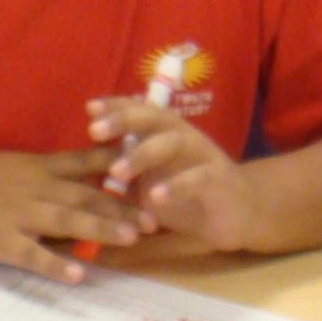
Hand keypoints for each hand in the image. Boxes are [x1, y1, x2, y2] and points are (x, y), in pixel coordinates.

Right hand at [0, 149, 149, 283]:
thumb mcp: (11, 166)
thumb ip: (47, 174)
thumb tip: (86, 180)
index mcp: (36, 167)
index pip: (84, 163)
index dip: (118, 167)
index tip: (149, 171)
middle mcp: (32, 188)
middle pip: (84, 196)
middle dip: (120, 207)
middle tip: (153, 219)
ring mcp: (16, 215)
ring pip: (65, 221)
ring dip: (99, 229)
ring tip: (129, 239)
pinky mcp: (0, 241)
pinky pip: (32, 255)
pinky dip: (55, 265)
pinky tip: (78, 275)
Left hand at [88, 97, 256, 250]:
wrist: (240, 214)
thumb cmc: (186, 194)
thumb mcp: (148, 182)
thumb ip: (123, 172)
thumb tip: (80, 168)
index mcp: (165, 133)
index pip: (139, 110)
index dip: (116, 106)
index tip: (89, 108)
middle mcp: (183, 137)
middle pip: (154, 117)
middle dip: (123, 120)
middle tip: (94, 131)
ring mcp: (204, 156)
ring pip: (173, 143)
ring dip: (142, 155)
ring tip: (117, 172)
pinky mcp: (220, 180)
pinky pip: (198, 178)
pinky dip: (176, 186)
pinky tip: (155, 197)